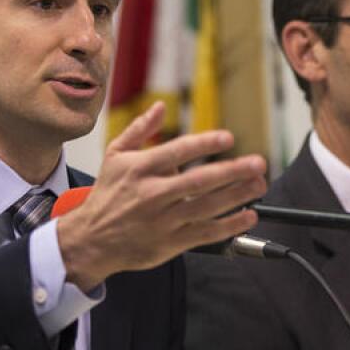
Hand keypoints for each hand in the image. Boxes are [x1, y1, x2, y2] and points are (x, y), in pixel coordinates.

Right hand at [57, 102, 266, 288]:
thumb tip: (160, 106)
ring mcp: (163, 220)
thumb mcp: (114, 156)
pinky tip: (248, 216)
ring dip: (237, 196)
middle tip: (258, 163)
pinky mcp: (171, 243)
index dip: (204, 144)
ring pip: (206, 207)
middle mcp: (153, 194)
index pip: (177, 152)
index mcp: (140, 169)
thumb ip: (139, 129)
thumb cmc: (107, 196)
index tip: (228, 138)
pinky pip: (205, 234)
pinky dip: (229, 226)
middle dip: (232, 171)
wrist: (91, 240)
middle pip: (199, 181)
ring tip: (259, 184)